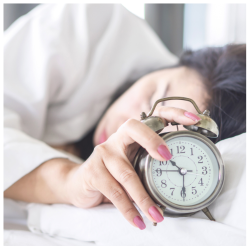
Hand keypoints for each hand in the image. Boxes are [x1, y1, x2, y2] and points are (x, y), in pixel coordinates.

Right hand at [4, 107, 199, 229]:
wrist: (79, 183)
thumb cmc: (113, 173)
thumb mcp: (132, 164)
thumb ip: (149, 164)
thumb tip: (181, 174)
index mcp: (131, 135)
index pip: (152, 117)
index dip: (173, 114)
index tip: (193, 120)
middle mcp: (117, 139)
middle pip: (135, 130)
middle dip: (153, 141)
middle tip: (169, 158)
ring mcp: (103, 153)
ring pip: (127, 173)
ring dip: (144, 197)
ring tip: (157, 215)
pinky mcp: (93, 172)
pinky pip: (114, 192)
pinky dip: (128, 209)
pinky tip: (138, 221)